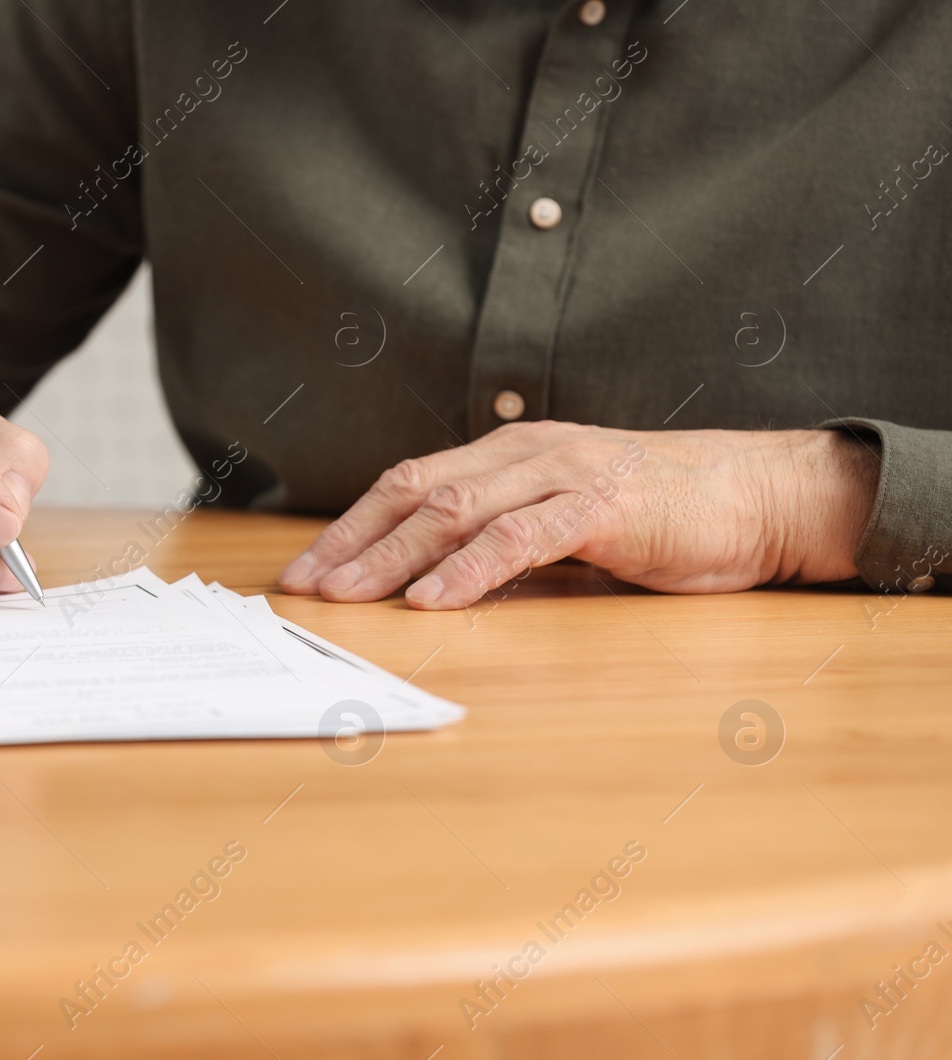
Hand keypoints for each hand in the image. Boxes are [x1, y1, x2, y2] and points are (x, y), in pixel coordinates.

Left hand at [277, 422, 878, 609]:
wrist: (761, 494)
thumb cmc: (660, 515)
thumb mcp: (564, 519)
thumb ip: (505, 536)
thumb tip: (432, 581)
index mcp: (508, 455)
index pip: (409, 484)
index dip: (351, 525)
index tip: (306, 567)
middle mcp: (525, 453)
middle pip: (414, 493)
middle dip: (351, 542)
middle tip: (304, 586)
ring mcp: (563, 472)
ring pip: (455, 512)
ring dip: (391, 557)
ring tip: (347, 596)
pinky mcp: (605, 505)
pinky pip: (522, 537)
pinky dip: (470, 570)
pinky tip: (434, 600)